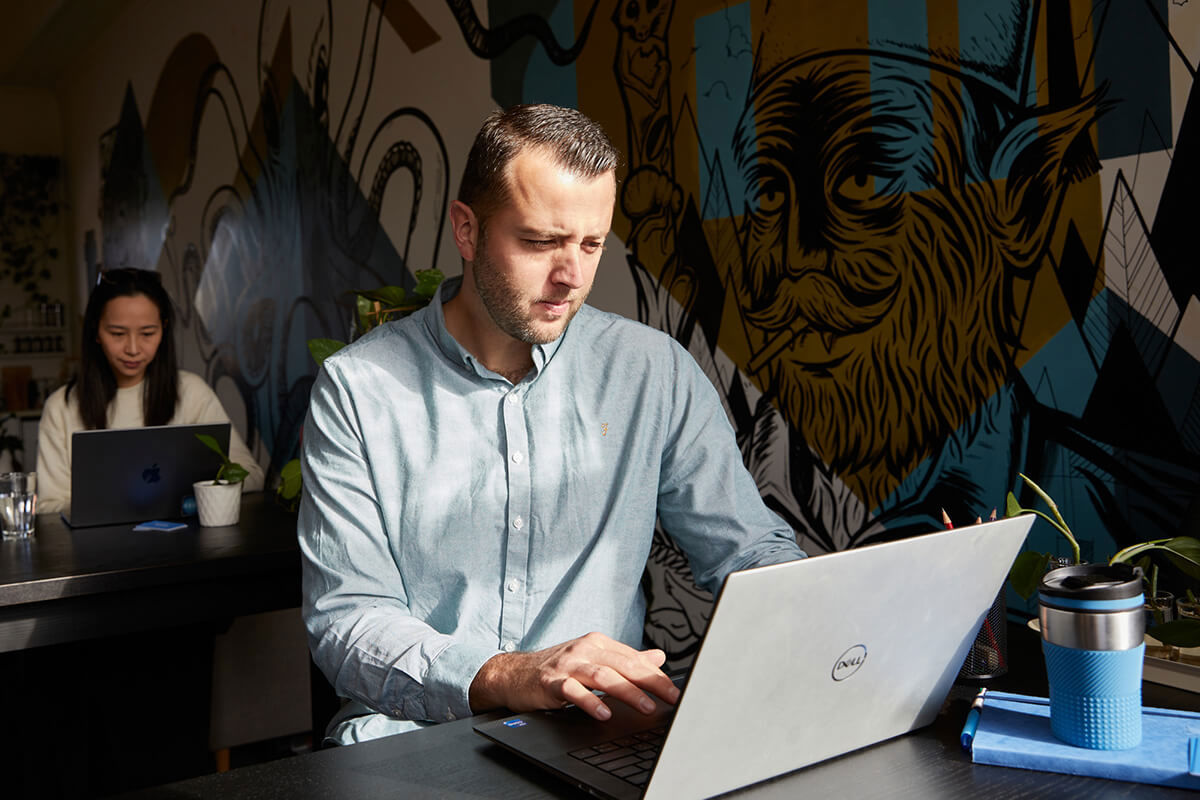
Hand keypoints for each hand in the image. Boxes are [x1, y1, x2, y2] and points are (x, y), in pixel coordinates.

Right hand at [469, 632, 679, 720]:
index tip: (674, 692)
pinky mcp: (550, 682)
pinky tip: (604, 714)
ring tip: (645, 707)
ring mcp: (566, 665)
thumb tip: (658, 657)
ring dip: (626, 692)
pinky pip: (572, 691)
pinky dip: (590, 703)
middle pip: (623, 665)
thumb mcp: (593, 659)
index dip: (657, 675)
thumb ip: (625, 659)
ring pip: (602, 675)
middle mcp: (584, 649)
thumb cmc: (557, 668)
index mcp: (597, 643)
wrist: (514, 673)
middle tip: (670, 699)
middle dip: (650, 682)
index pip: (634, 659)